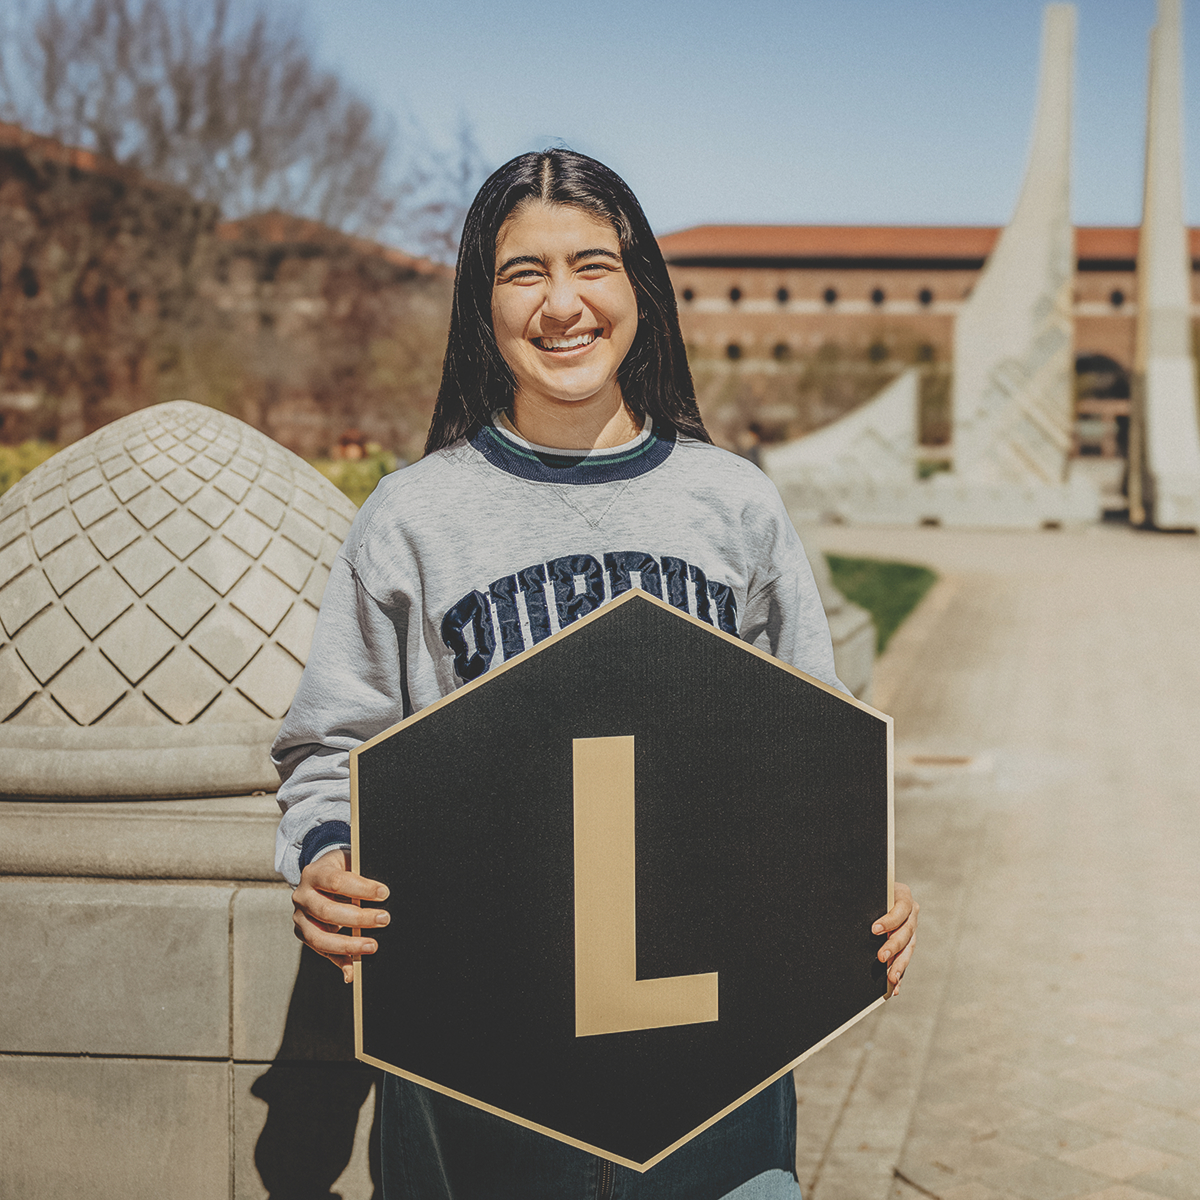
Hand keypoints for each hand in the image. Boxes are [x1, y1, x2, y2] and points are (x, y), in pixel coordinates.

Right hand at [292, 849, 389, 983]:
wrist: (320, 875)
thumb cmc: (342, 870)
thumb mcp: (350, 864)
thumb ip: (361, 877)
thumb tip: (381, 895)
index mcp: (314, 873)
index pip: (336, 881)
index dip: (361, 889)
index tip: (384, 894)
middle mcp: (302, 895)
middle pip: (327, 911)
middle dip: (358, 918)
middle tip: (383, 919)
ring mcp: (300, 917)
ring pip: (319, 937)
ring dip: (348, 944)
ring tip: (372, 946)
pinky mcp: (303, 933)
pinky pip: (321, 951)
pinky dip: (338, 961)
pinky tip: (352, 971)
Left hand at [873, 882, 917, 996]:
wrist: (875, 894)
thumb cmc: (867, 891)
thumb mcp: (868, 890)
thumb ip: (863, 898)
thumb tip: (842, 904)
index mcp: (903, 896)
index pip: (901, 909)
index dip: (889, 920)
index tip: (874, 929)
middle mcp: (911, 914)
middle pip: (905, 932)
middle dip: (893, 946)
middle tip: (880, 957)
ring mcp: (911, 931)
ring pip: (907, 950)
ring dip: (899, 965)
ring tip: (891, 978)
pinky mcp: (907, 945)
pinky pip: (904, 960)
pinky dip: (899, 974)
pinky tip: (893, 987)